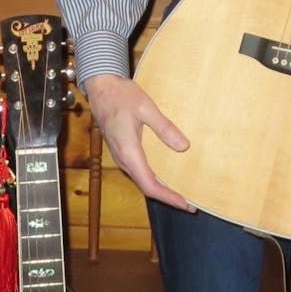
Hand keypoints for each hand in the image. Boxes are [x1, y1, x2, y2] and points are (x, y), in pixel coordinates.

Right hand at [84, 74, 192, 210]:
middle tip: (190, 202)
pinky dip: (153, 177)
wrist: (100, 86)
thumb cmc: (121, 95)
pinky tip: (166, 173)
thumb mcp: (146, 108)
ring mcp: (121, 155)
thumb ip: (164, 128)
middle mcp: (123, 159)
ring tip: (181, 191)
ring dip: (161, 188)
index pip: (150, 185)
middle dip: (168, 196)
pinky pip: (138, 170)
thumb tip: (184, 147)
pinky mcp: (122, 150)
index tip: (186, 204)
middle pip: (146, 187)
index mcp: (129, 152)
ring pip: (142, 180)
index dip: (169, 197)